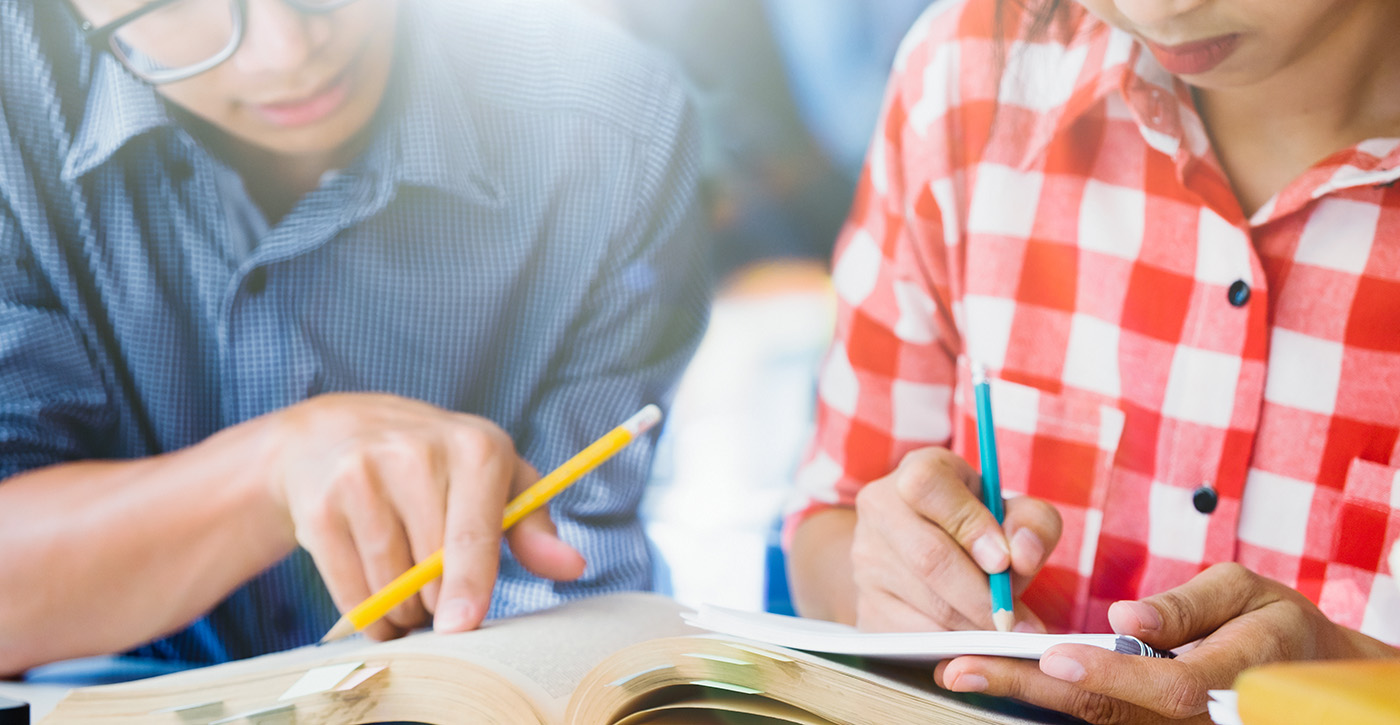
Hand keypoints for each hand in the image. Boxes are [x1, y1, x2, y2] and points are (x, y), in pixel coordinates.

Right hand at [261, 393, 585, 640]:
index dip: (470, 585)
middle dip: (439, 601)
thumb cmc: (436, 464)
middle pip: (431, 571)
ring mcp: (361, 477)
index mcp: (474, 447)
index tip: (462, 625)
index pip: (474, 533)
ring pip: (389, 585)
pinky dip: (366, 612)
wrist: (333, 432)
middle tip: (438, 593)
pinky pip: (349, 589)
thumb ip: (532, 524)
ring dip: (402, 611)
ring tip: (407, 591)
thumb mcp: (493, 477)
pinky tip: (373, 600)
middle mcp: (415, 454)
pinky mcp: (318, 506)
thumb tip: (573, 566)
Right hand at [849, 447, 1061, 631]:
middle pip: (928, 556)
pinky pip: (912, 636)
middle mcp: (880, 508)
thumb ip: (1032, 524)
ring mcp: (866, 559)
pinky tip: (976, 643)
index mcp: (918, 470)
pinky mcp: (866, 605)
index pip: (928, 487)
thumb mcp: (1012, 512)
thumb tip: (1022, 556)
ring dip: (974, 626)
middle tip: (1018, 623)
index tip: (1005, 562)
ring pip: (924, 602)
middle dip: (981, 596)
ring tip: (1007, 633)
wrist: (922, 552)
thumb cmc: (979, 527)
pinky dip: (952, 646)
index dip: (969, 526)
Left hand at [933, 563, 1399, 723]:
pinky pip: (1100, 720)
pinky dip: (1046, 704)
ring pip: (1097, 722)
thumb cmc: (1275, 624)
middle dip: (1030, 690)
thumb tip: (1126, 618)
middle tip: (963, 669)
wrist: (1308, 675)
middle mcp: (1201, 716)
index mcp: (1233, 676)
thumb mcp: (1247, 592)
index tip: (1051, 657)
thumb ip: (1189, 605)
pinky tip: (999, 681)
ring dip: (1025, 700)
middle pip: (1110, 712)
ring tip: (965, 673)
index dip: (1107, 673)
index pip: (1166, 685)